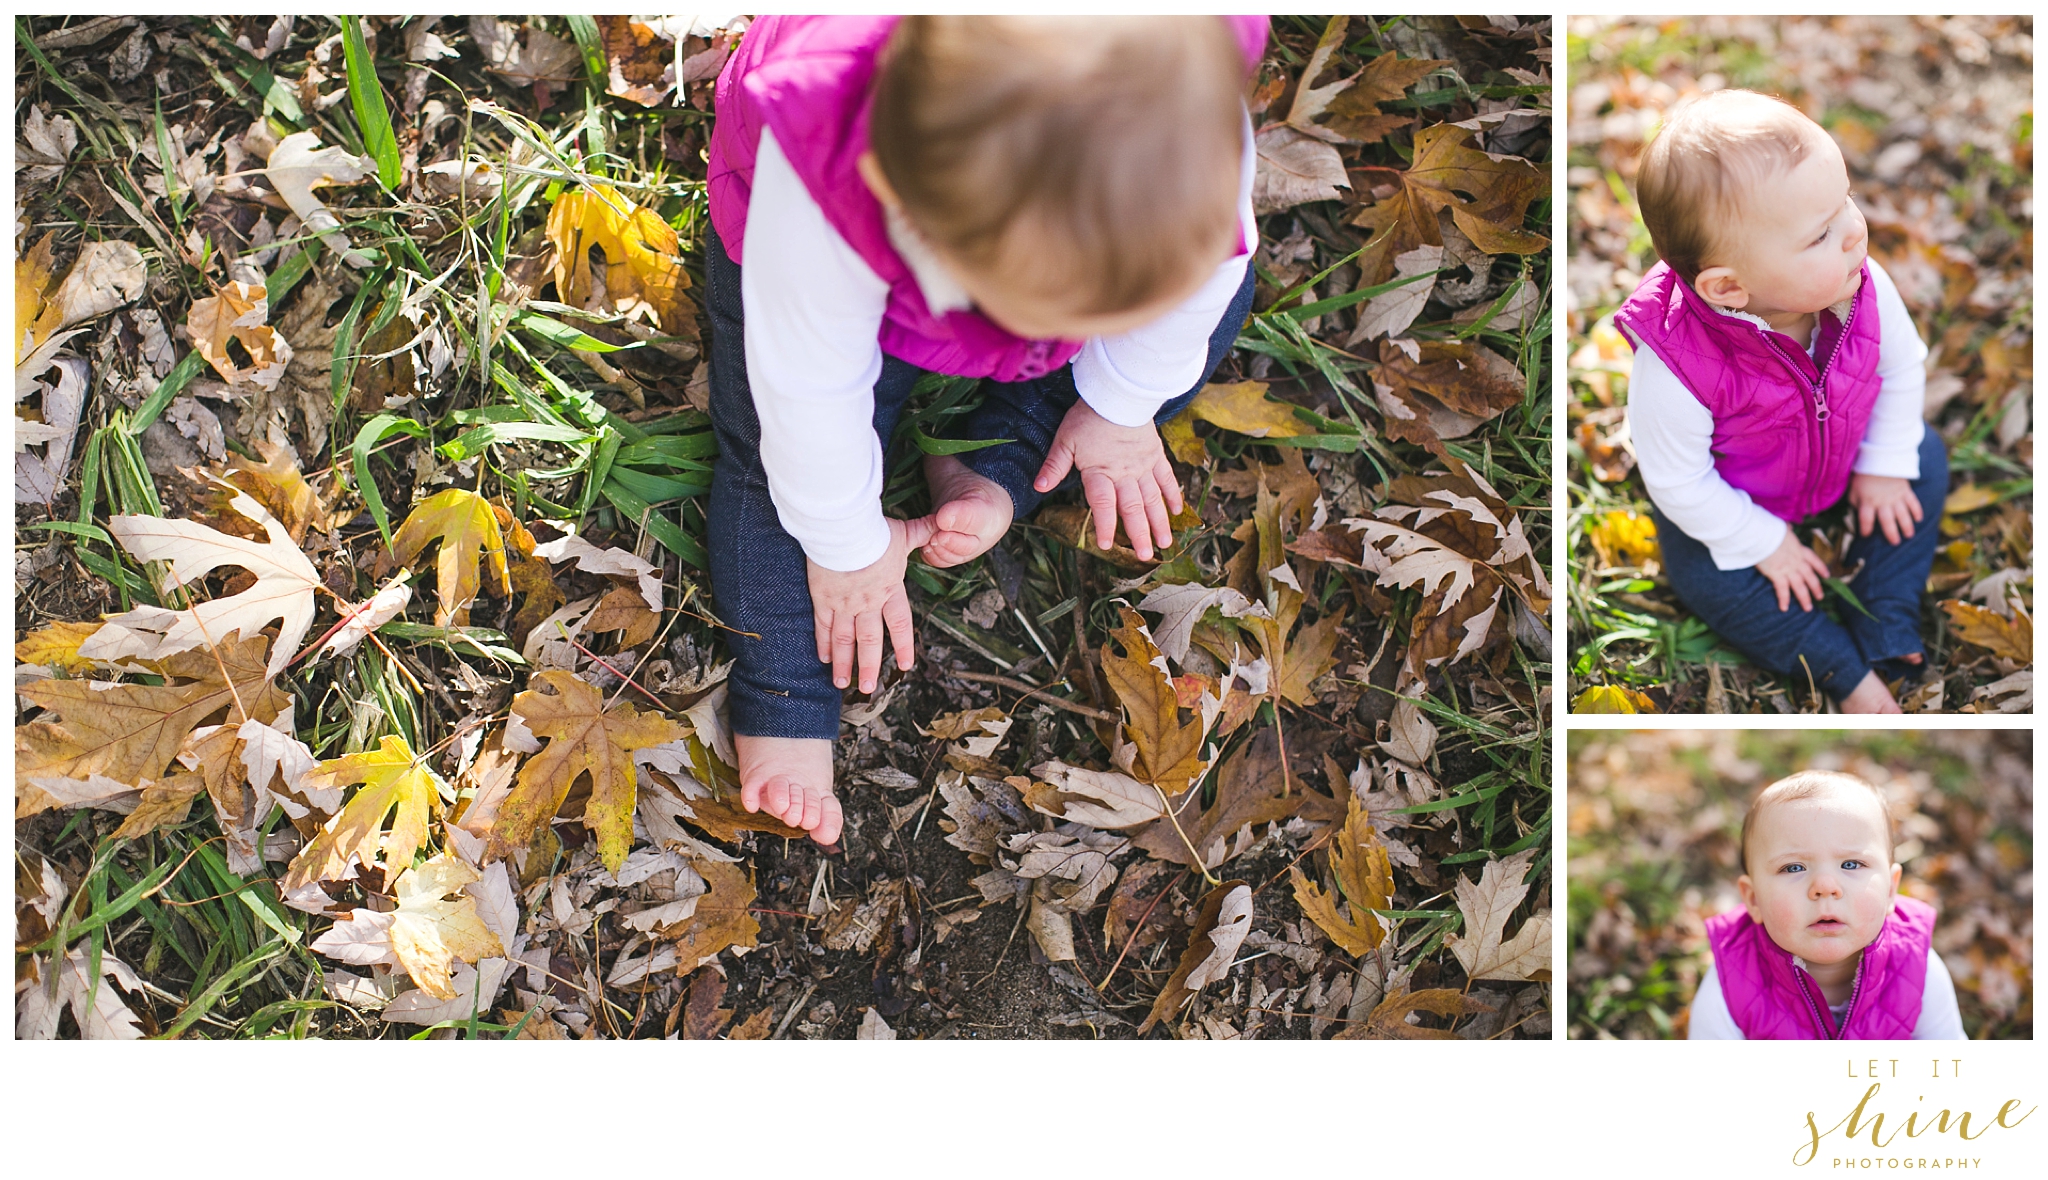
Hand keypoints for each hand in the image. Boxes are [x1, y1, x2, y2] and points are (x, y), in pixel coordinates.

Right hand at [807, 516, 935, 693]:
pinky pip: (823, 625)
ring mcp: (843, 603)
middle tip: (868, 688)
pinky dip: (823, 643)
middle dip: (869, 666)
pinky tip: (823, 658)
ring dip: (843, 663)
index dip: (904, 646)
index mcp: (890, 590)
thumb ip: (923, 532)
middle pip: (870, 641)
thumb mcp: (904, 532)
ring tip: (841, 683)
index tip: (906, 665)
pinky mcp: (822, 598)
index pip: (900, 625)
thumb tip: (944, 524)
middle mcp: (868, 603)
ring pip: (844, 640)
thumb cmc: (873, 529)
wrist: (842, 529)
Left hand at [1033, 400, 1183, 560]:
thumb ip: (1054, 466)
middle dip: (1139, 535)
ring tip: (1165, 543)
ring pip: (1153, 498)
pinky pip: (1165, 478)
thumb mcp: (1065, 440)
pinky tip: (1176, 511)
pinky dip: (1171, 494)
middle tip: (1145, 558)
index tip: (1107, 546)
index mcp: (1100, 471)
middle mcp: (1124, 473)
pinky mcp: (1155, 455)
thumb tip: (1038, 487)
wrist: (1118, 393)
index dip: (1105, 526)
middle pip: (1133, 508)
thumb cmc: (1088, 416)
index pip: (1103, 504)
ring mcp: (1143, 465)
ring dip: (1159, 522)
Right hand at [1753, 529, 1830, 611]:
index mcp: (1799, 549)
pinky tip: (1784, 608)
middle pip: (1810, 577)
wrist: (1764, 536)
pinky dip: (1784, 600)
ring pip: (1800, 586)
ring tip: (1807, 608)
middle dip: (1816, 588)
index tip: (1826, 575)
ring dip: (1804, 598)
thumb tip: (1788, 527)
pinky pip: (1782, 590)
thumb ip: (1787, 530)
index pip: (1813, 560)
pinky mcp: (1777, 575)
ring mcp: (1788, 569)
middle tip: (1820, 597)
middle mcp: (1797, 561)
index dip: (1820, 568)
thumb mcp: (1783, 528)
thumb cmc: (1771, 530)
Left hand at [1847, 474, 1921, 545]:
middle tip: (1895, 542)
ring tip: (1909, 535)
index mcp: (1867, 502)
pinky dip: (1917, 511)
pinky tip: (1918, 519)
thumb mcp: (1853, 489)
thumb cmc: (1864, 475)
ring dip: (1907, 526)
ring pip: (1903, 515)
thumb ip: (1855, 503)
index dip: (1865, 529)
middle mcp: (1882, 502)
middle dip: (1891, 533)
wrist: (1880, 458)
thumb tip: (1858, 512)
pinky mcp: (1906, 491)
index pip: (1866, 520)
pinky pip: (1913, 503)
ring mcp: (1896, 497)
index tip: (1866, 535)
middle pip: (1887, 522)